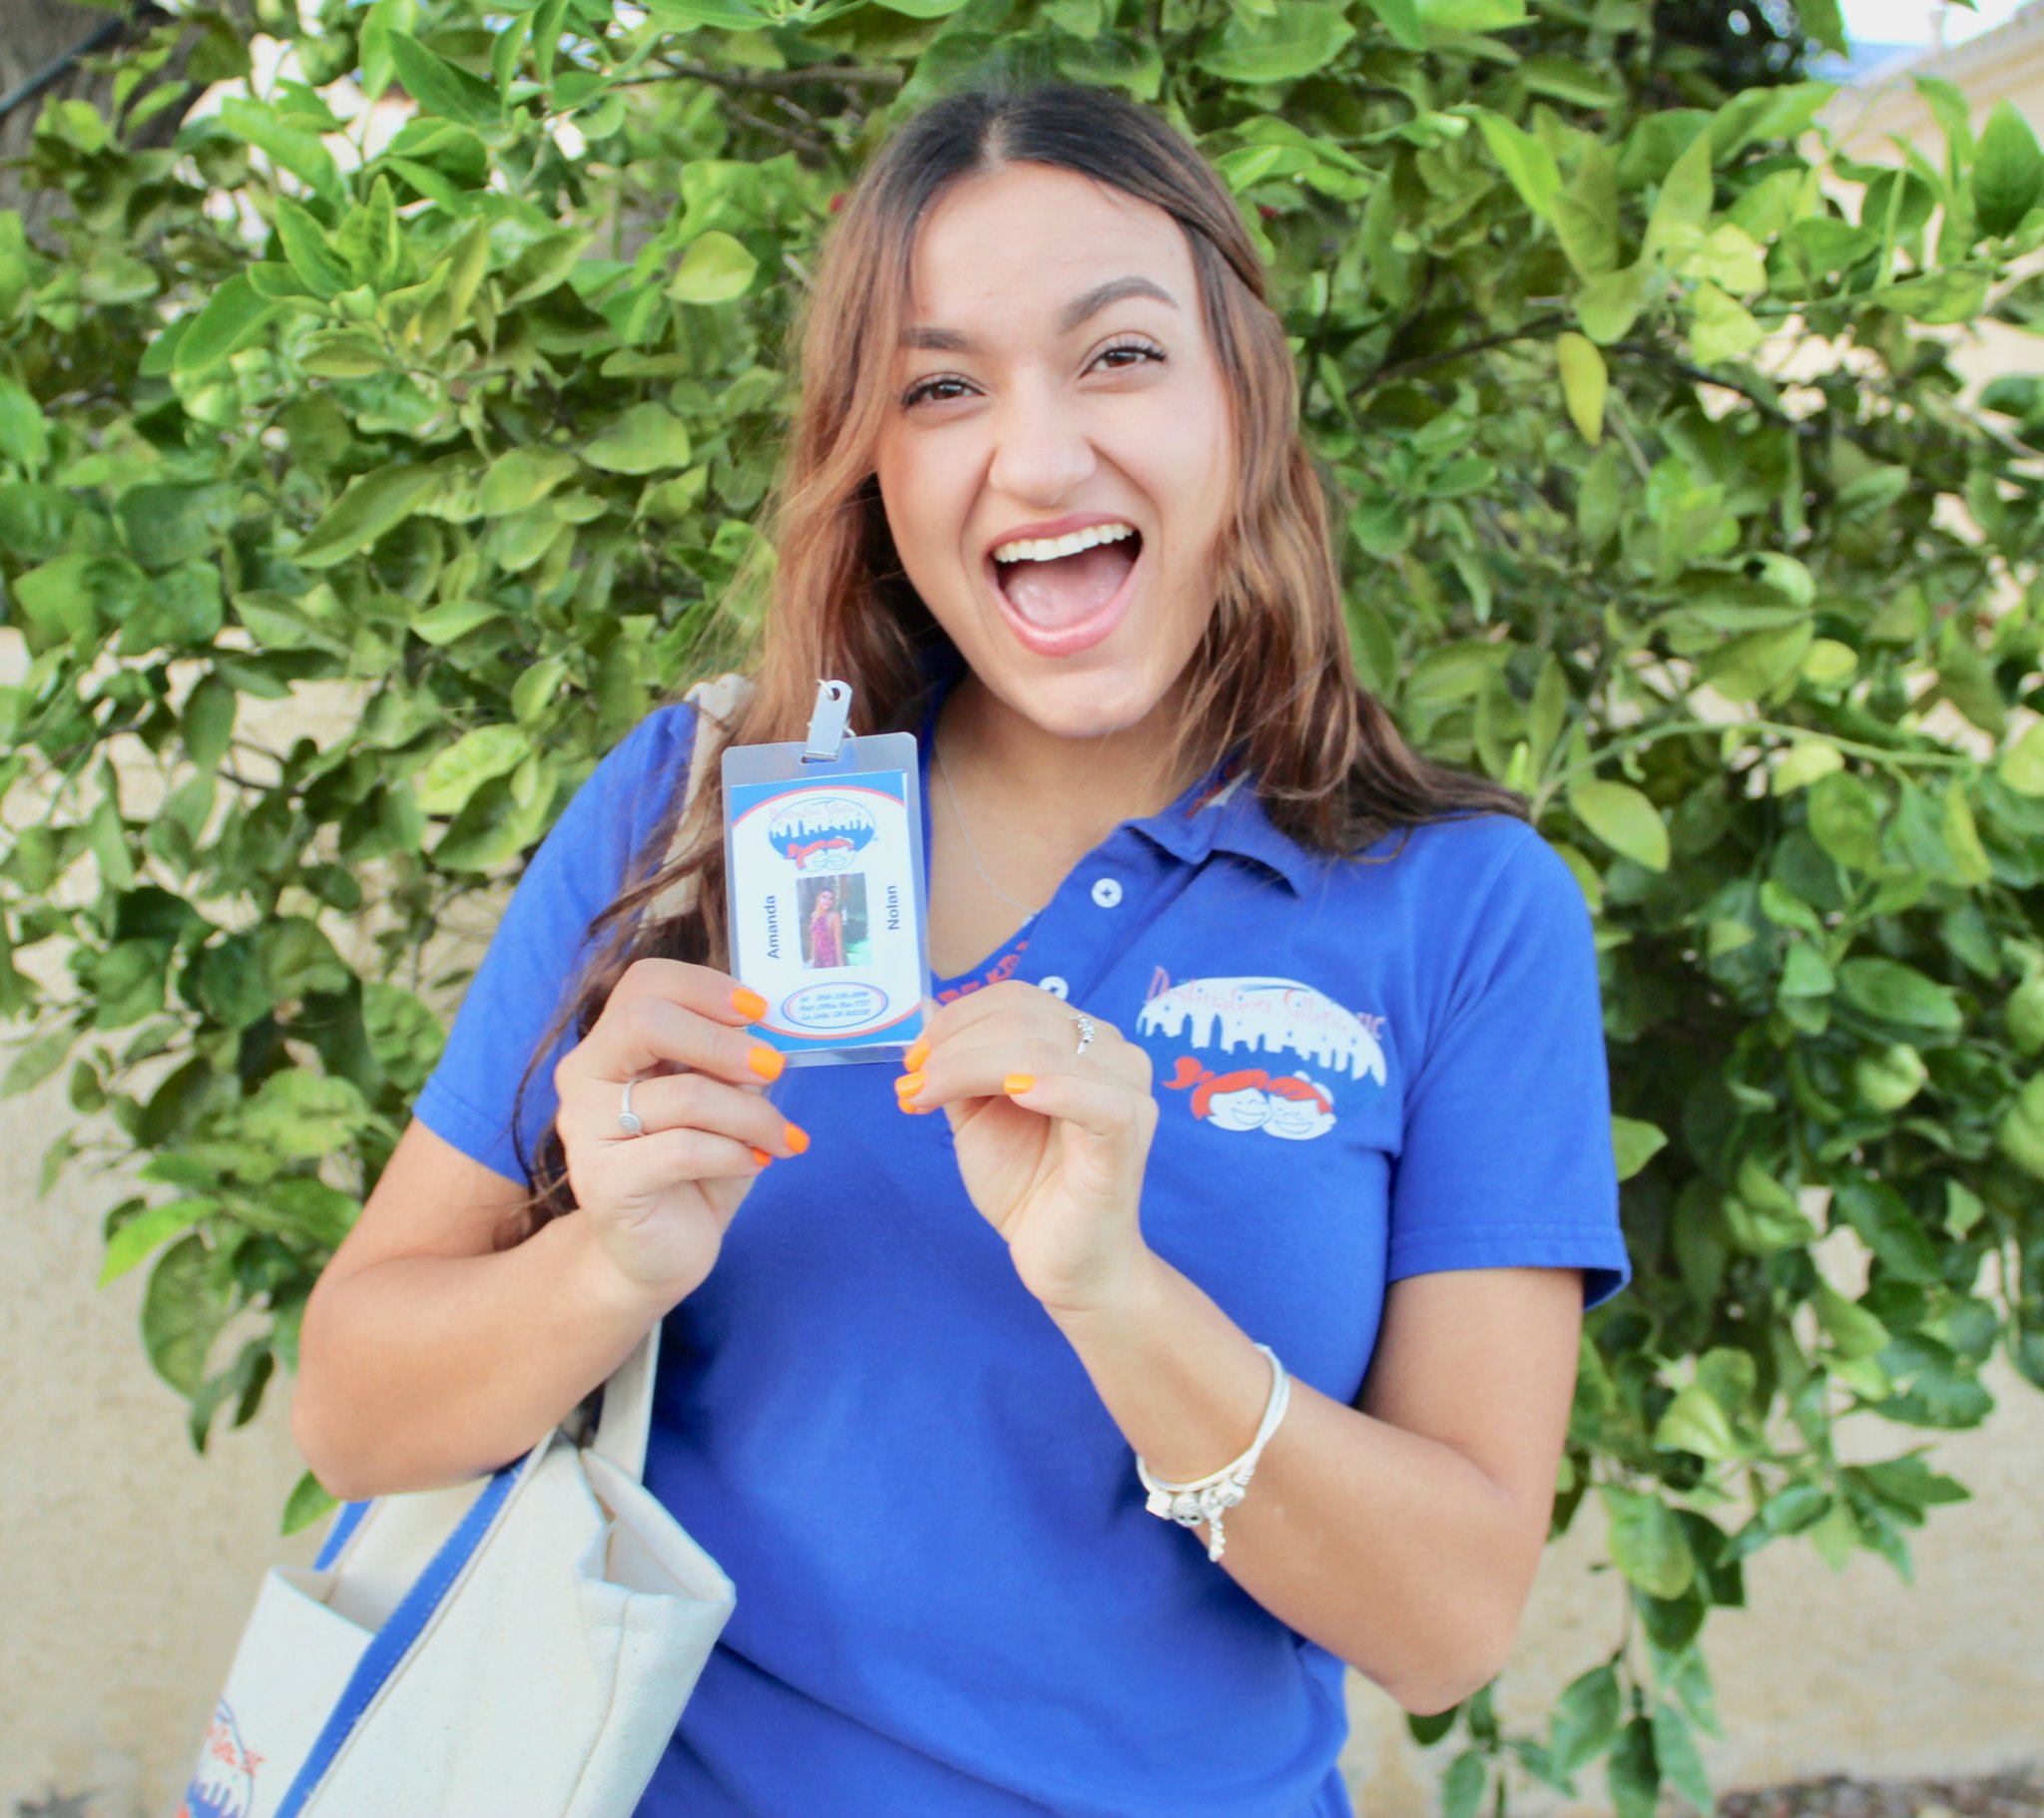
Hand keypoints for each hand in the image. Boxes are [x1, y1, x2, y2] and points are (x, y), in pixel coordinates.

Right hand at [553, 959, 808, 1306]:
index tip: (758, 1010)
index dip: (705, 987)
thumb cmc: (694, 1167)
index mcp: (611, 1045)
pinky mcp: (602, 1182)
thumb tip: (767, 1031)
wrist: (657, 1253)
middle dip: (723, 1041)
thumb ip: (730, 1062)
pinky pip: (683, 1150)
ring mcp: (586, 1130)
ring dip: (752, 1115)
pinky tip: (756, 1163)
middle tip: (772, 1068)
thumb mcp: (720, 1101)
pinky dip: (735, 1153)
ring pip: (684, 1095)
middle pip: (645, 1020)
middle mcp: (585, 1077)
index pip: (644, 983)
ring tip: (781, 1137)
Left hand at [897, 982, 1157, 1317]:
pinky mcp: (1128, 1132)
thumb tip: (925, 1005)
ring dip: (968, 1067)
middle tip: (913, 1082)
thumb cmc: (1028, 1188)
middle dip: (953, 1046)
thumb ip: (958, 1064)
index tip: (913, 1060)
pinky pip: (1093, 1096)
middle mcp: (1112, 1052)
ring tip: (929, 1096)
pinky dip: (1050, 1087)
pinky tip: (1014, 1094)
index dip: (957, 1019)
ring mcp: (1125, 1089)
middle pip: (1022, 1018)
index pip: (1016, 1000)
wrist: (1067, 1263)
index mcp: (1080, 1040)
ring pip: (1040, 1049)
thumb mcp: (979, 1115)